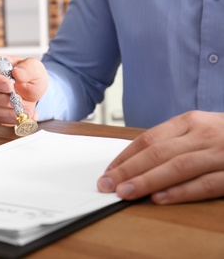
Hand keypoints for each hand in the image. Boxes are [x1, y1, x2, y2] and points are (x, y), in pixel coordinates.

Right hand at [0, 54, 48, 125]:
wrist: (34, 91)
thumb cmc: (31, 75)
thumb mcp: (34, 68)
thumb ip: (27, 69)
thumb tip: (17, 73)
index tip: (10, 87)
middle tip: (15, 102)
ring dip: (6, 111)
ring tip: (25, 109)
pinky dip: (9, 118)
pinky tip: (22, 115)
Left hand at [97, 111, 223, 203]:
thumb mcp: (197, 129)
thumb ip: (170, 142)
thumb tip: (133, 161)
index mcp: (190, 121)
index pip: (148, 139)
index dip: (124, 157)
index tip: (108, 171)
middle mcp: (203, 134)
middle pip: (157, 153)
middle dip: (128, 170)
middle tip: (106, 184)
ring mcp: (221, 153)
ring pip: (177, 167)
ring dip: (147, 181)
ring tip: (125, 192)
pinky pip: (206, 184)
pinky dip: (181, 192)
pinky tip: (160, 199)